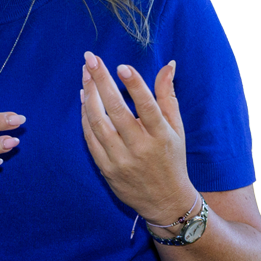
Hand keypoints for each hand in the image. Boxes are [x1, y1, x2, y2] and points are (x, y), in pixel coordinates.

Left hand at [80, 51, 193, 223]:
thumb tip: (169, 65)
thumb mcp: (177, 128)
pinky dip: (84, 117)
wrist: (165, 201)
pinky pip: (90, 138)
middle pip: (116, 110)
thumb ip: (168, 96)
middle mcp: (140, 148)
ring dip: (88, 96)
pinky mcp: (106, 168)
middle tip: (90, 59)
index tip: (121, 66)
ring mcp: (121, 159)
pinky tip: (83, 98)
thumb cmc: (171, 158)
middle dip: (101, 82)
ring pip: (98, 123)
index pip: (147, 107)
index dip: (135, 86)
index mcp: (162, 136)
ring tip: (85, 75)